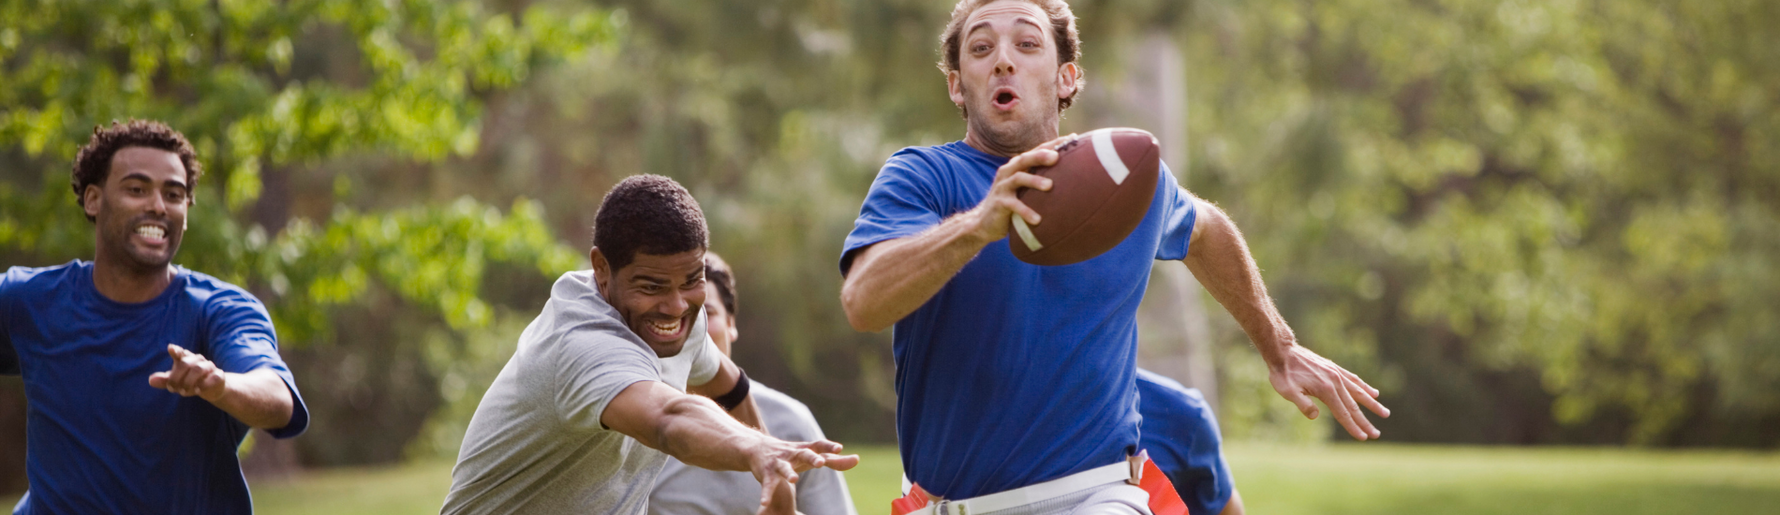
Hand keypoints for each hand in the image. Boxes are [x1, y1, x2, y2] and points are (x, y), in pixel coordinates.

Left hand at [148, 344, 227, 401]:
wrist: (212, 388)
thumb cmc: (191, 382)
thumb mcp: (176, 381)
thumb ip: (164, 380)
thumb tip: (150, 380)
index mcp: (186, 358)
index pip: (181, 353)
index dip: (176, 351)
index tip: (171, 349)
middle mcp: (198, 360)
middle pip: (185, 363)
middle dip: (176, 377)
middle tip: (172, 389)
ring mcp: (209, 367)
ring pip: (198, 369)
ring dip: (188, 382)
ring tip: (183, 392)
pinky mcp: (219, 375)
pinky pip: (213, 377)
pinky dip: (204, 384)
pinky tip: (197, 390)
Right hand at [751, 439, 859, 514]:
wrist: (759, 448)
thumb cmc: (794, 454)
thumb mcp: (813, 456)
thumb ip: (835, 461)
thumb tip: (857, 459)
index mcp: (806, 449)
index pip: (819, 445)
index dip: (829, 446)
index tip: (839, 448)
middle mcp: (793, 454)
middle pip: (804, 454)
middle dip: (812, 458)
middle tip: (820, 462)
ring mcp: (779, 463)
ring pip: (784, 467)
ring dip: (788, 473)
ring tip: (793, 480)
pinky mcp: (767, 474)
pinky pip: (768, 485)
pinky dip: (766, 495)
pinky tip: (764, 505)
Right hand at [964, 134, 1076, 241]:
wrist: (985, 222)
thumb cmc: (1013, 203)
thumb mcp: (1026, 189)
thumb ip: (1042, 179)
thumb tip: (1074, 177)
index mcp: (1018, 166)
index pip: (1037, 150)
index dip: (1053, 144)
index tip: (1072, 138)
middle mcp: (1009, 172)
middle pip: (1025, 158)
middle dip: (1040, 156)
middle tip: (1057, 157)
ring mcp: (1003, 186)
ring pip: (1019, 178)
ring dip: (1034, 181)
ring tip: (1049, 186)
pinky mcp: (999, 203)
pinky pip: (1013, 205)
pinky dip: (1025, 211)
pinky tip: (1037, 220)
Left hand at [1268, 345, 1390, 439]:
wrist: (1283, 351)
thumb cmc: (1283, 374)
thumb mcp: (1287, 391)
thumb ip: (1303, 404)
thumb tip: (1315, 416)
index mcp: (1325, 390)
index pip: (1342, 413)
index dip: (1353, 427)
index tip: (1363, 438)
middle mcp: (1335, 382)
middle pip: (1353, 406)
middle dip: (1365, 422)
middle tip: (1376, 434)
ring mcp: (1337, 374)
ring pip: (1359, 392)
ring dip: (1372, 404)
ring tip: (1385, 413)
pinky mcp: (1335, 368)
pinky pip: (1354, 379)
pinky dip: (1365, 387)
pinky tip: (1374, 393)